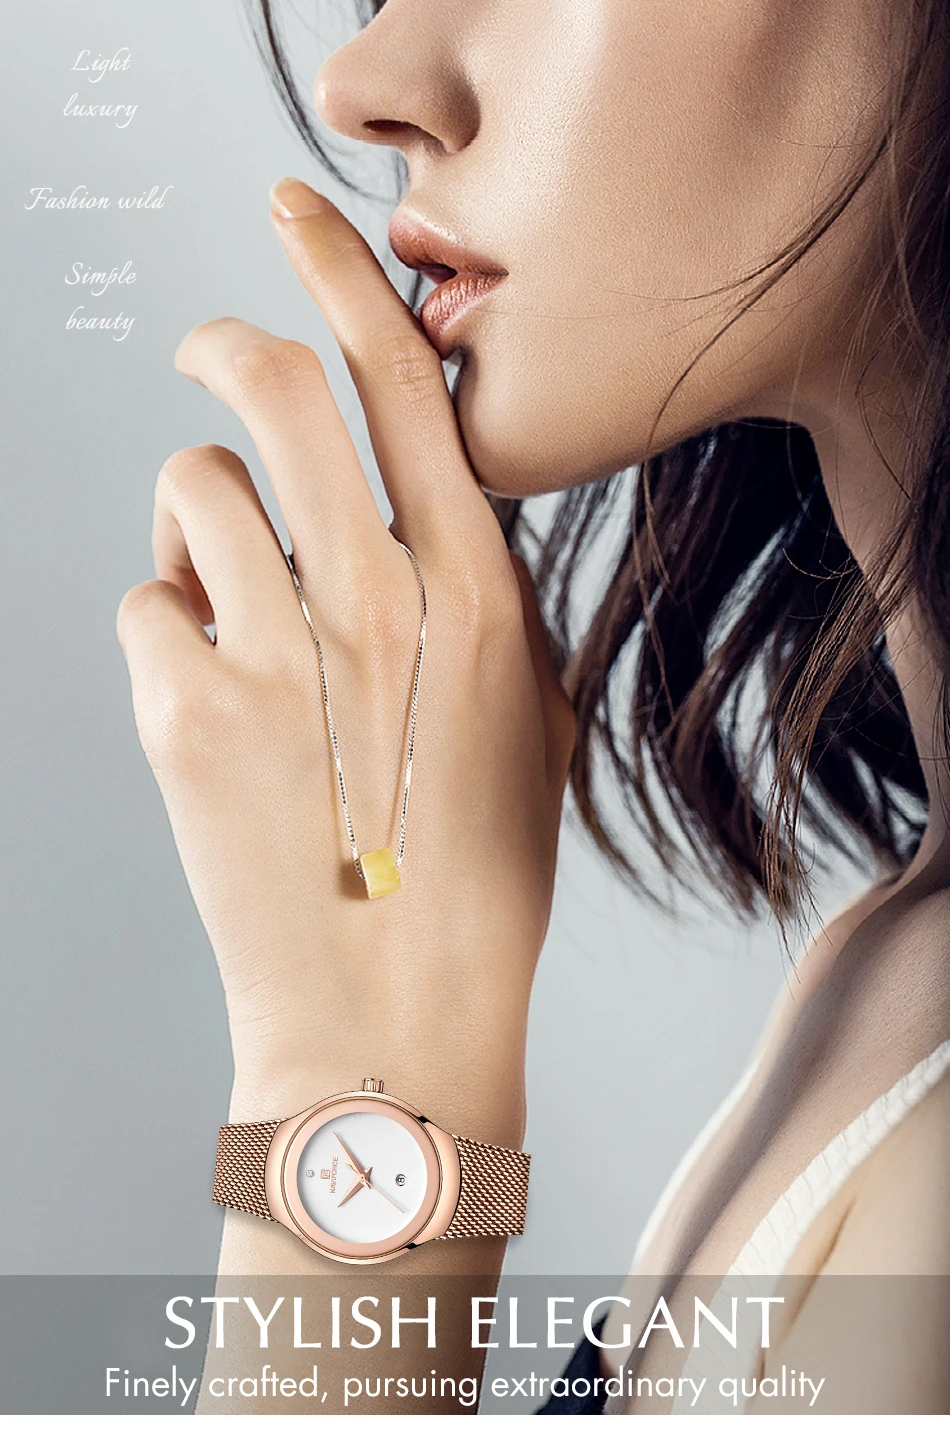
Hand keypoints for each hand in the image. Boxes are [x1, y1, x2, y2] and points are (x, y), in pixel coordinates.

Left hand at [116, 178, 574, 1148]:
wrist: (389, 1017)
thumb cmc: (471, 878)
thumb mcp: (528, 721)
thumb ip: (483, 599)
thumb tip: (427, 508)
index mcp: (476, 598)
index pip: (404, 386)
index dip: (343, 277)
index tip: (299, 220)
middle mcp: (377, 603)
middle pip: (278, 387)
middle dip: (231, 337)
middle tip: (212, 343)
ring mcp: (274, 656)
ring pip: (192, 483)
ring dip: (198, 516)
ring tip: (224, 594)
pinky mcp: (185, 714)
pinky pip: (143, 598)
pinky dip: (164, 623)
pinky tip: (203, 689)